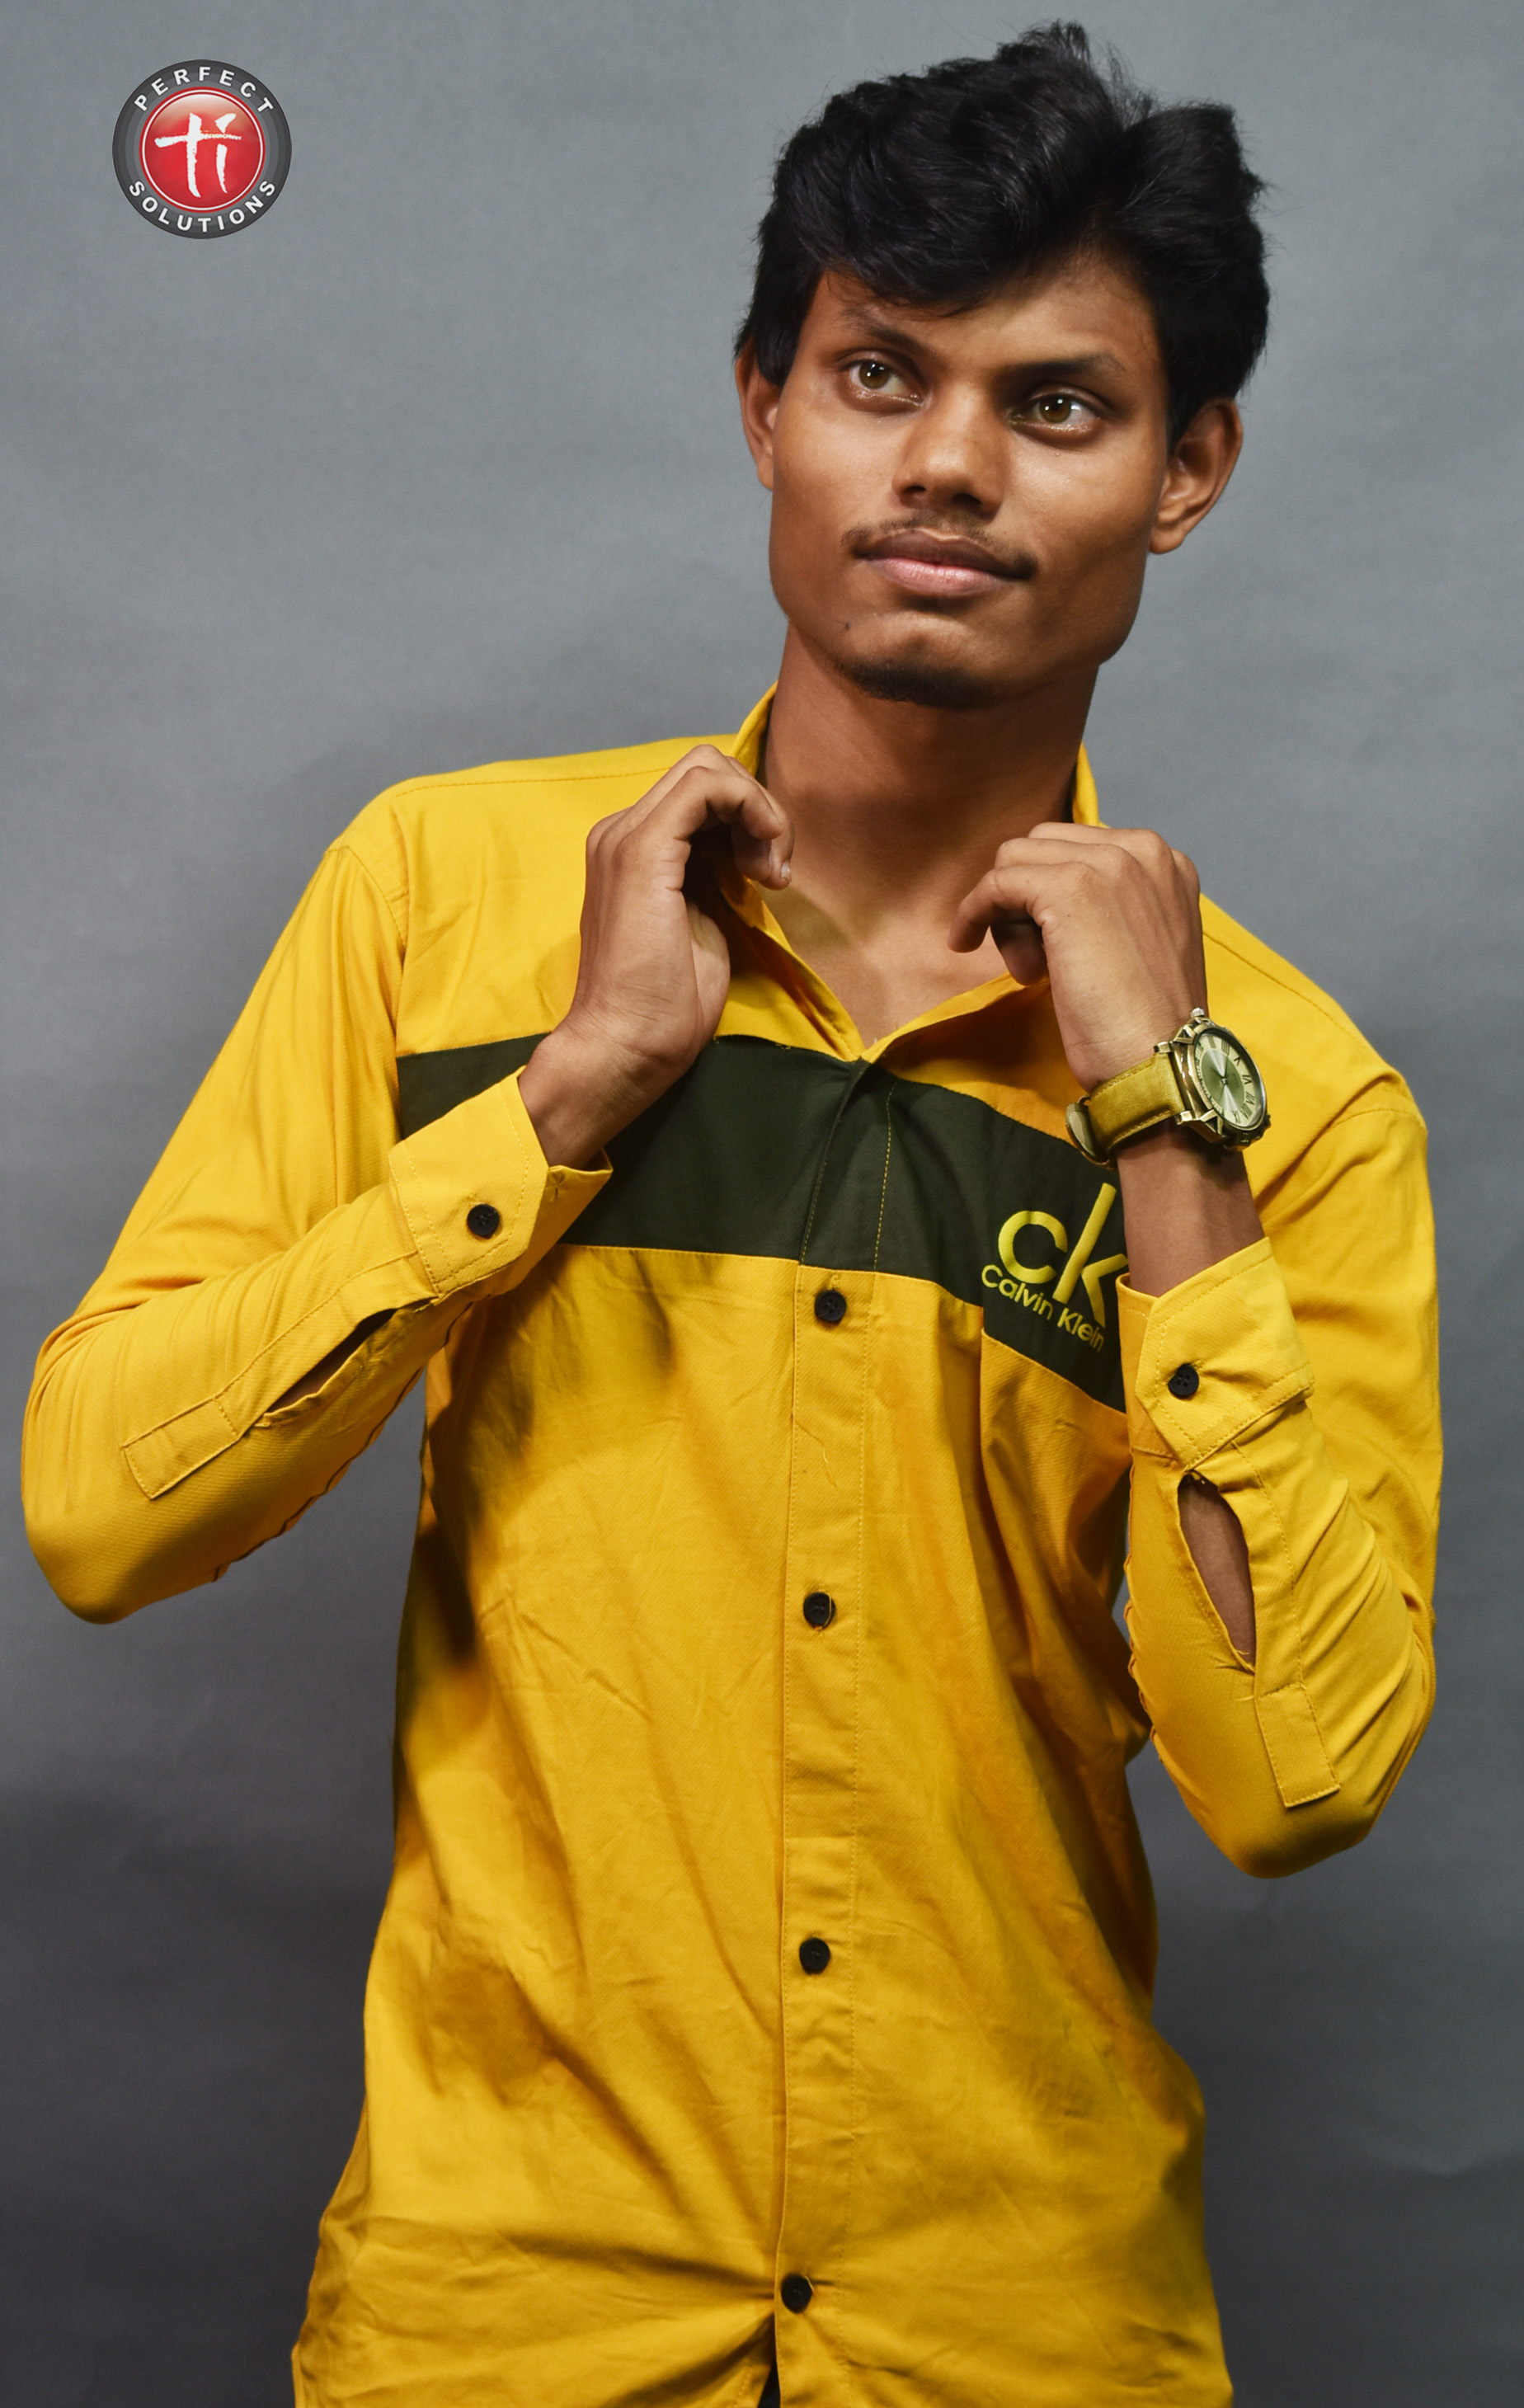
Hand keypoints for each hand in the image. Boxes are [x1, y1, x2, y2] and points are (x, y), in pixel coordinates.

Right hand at [519, 745, 791, 1165]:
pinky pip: (708, 787)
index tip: (770, 877)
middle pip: (706, 767)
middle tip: (774, 872)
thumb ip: (713, 877)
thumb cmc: (663, 1008)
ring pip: (708, 767)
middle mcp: (620, 832)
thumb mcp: (701, 923)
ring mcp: (625, 836)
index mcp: (632, 850)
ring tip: (770, 873)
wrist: (624, 1048)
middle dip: (757, 806)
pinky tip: (764, 865)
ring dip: (759, 809)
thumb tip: (749, 850)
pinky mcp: (643, 850)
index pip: (700, 794)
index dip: (748, 817)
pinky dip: (752, 809)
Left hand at [948, 821, 1205, 1092]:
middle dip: (1024, 898)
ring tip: (1028, 970)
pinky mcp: (1071, 887)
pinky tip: (965, 942)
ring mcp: (1109, 862)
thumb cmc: (1144, 1021)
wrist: (1161, 1059)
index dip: (1048, 894)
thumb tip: (1036, 898)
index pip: (1077, 848)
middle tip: (1032, 961)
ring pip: (1016, 859)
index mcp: (1164, 861)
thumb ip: (1105, 906)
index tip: (1047, 945)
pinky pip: (997, 882)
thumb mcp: (1136, 942)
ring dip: (1006, 914)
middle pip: (1044, 845)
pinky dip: (974, 911)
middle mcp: (1143, 849)